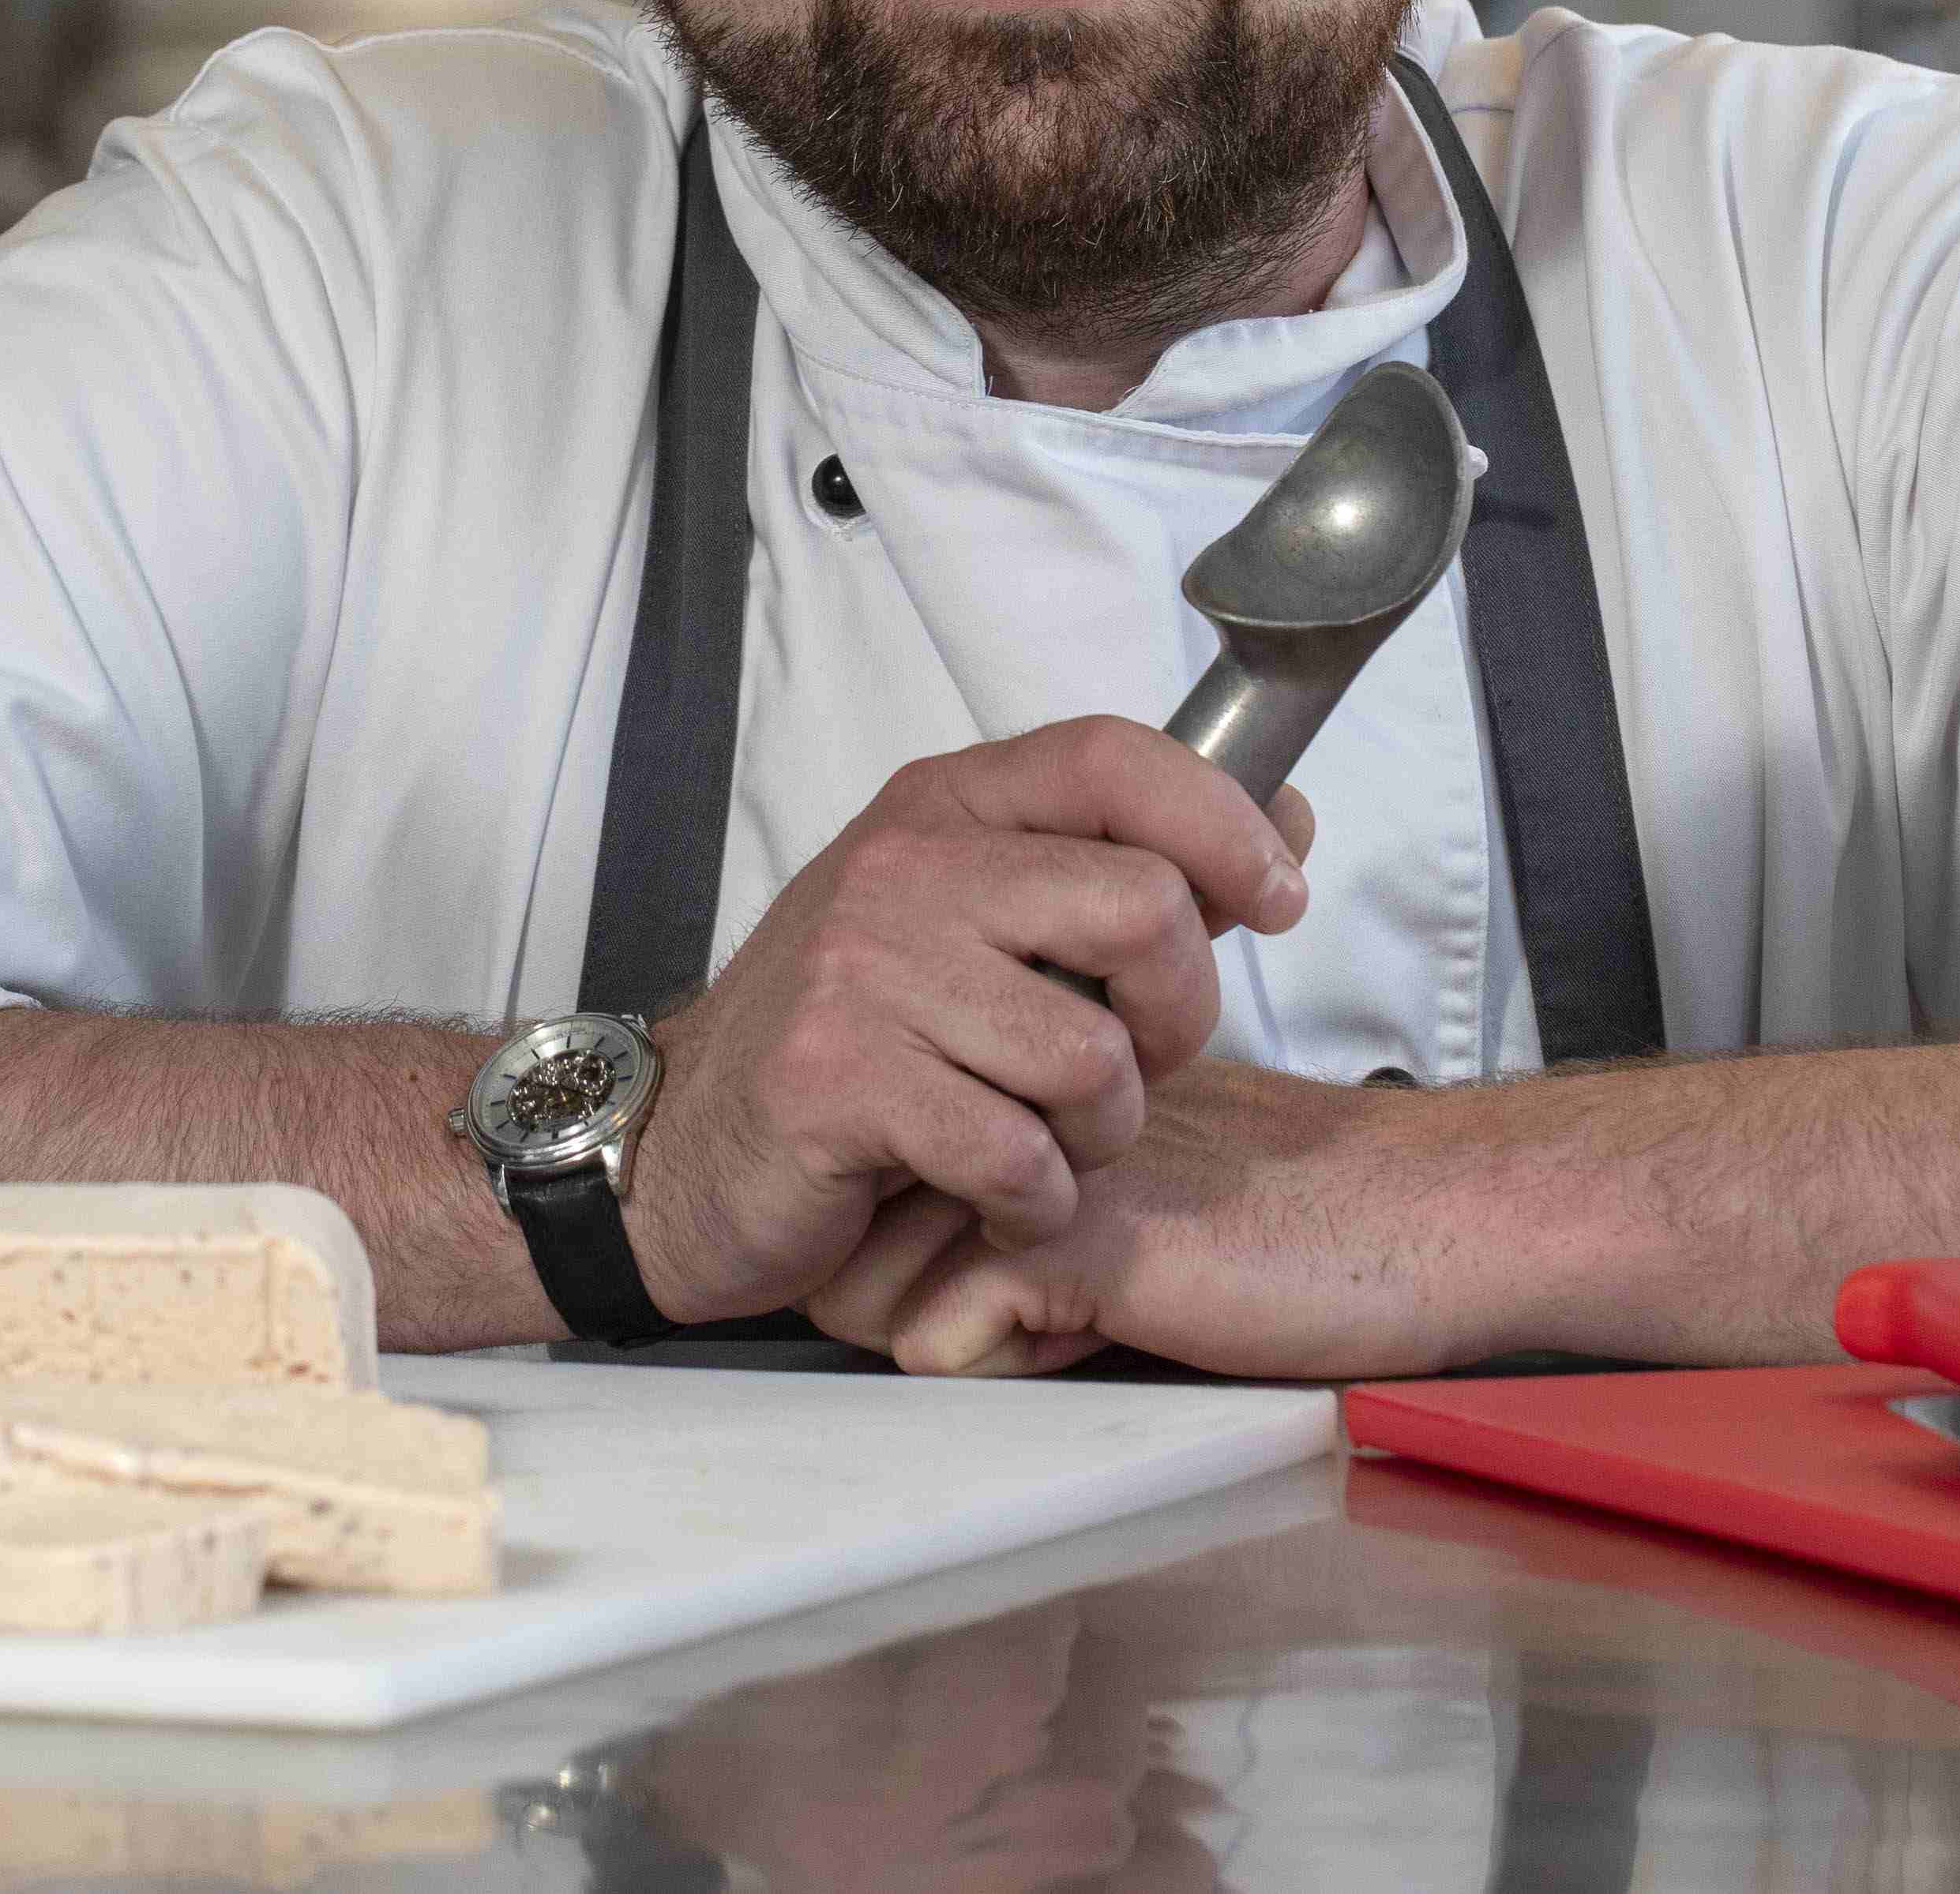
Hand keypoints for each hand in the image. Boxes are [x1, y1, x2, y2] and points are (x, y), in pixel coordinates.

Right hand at [623, 720, 1315, 1328]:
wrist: (680, 1146)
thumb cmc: (850, 1038)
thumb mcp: (977, 919)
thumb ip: (1117, 870)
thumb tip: (1280, 815)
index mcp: (947, 807)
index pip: (1119, 757)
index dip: (1226, 822)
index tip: (1277, 895)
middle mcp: (905, 868)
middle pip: (1145, 911)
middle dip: (1178, 1019)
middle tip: (1133, 1069)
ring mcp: (865, 973)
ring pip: (1093, 1058)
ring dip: (1100, 1136)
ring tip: (1045, 1145)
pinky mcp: (839, 1084)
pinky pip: (1019, 1156)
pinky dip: (1033, 1202)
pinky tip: (992, 1198)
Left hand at [801, 1061, 1457, 1381]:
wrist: (1423, 1215)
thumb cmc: (1302, 1211)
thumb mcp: (1138, 1188)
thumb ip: (1034, 1194)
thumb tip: (927, 1272)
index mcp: (1025, 1076)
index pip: (875, 1182)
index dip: (934, 1255)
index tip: (1047, 1257)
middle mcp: (1007, 1097)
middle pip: (848, 1243)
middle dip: (926, 1303)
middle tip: (1068, 1293)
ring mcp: (1027, 1160)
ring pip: (869, 1294)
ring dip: (966, 1336)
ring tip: (1089, 1308)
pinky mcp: (1067, 1235)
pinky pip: (934, 1345)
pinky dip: (1006, 1367)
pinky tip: (1110, 1324)